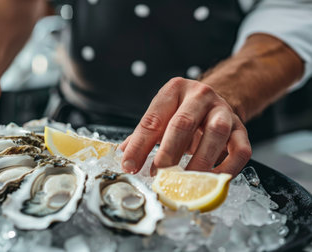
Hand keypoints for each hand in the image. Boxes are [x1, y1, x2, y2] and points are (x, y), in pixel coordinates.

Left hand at [119, 77, 251, 176]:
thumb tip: (124, 157)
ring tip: (184, 180)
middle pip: (183, 123)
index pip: (153, 119)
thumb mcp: (161, 115)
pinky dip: (226, 169)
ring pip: (215, 135)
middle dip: (168, 152)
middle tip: (159, 173)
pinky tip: (210, 180)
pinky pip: (240, 151)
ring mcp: (224, 112)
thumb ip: (142, 136)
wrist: (215, 102)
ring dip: (198, 162)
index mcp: (175, 90)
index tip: (130, 165)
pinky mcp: (242, 129)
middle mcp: (201, 96)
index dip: (139, 145)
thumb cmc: (183, 111)